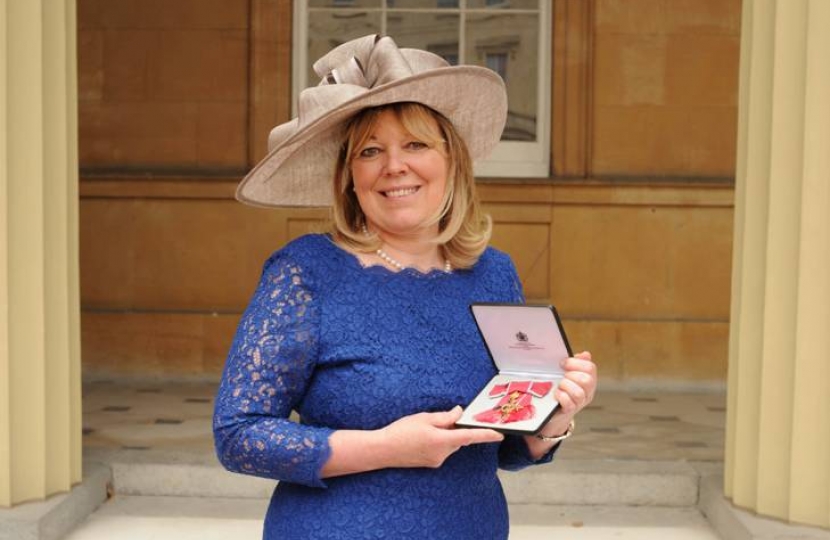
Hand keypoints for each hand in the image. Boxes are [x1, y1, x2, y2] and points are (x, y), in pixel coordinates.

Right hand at [377, 406, 503, 468]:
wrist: (383, 450)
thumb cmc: (401, 431)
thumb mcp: (424, 418)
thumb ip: (445, 417)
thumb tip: (459, 413)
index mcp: (443, 441)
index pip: (470, 437)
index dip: (486, 435)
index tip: (499, 434)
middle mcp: (443, 454)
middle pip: (458, 439)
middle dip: (453, 429)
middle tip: (439, 418)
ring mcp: (436, 461)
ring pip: (449, 445)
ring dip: (444, 435)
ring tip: (422, 428)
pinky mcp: (430, 464)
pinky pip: (441, 450)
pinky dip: (438, 442)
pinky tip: (421, 437)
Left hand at [539, 351, 597, 437]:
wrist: (554, 410)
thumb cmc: (562, 388)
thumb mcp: (569, 373)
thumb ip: (576, 363)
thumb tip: (586, 354)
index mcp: (589, 380)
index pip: (590, 368)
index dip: (576, 363)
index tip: (563, 363)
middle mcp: (587, 392)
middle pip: (587, 380)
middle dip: (572, 375)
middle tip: (563, 375)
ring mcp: (579, 403)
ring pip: (578, 393)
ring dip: (566, 386)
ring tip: (559, 385)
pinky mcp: (569, 411)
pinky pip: (568, 403)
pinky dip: (561, 396)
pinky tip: (556, 393)